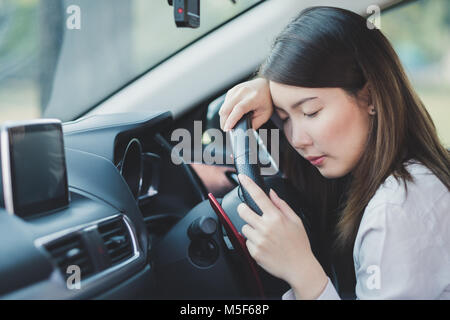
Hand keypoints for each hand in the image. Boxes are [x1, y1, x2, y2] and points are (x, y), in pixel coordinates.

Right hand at [219, 78, 272, 130]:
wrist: (265, 86)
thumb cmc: (266, 101)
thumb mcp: (264, 115)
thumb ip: (254, 124)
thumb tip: (244, 133)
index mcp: (253, 97)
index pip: (239, 109)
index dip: (231, 120)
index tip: (227, 129)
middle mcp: (243, 91)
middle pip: (227, 108)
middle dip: (224, 122)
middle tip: (226, 130)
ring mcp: (236, 90)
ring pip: (223, 107)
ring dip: (223, 118)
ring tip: (228, 124)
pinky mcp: (231, 91)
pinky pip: (224, 104)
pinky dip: (225, 112)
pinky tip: (230, 115)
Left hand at [236, 173, 327, 299]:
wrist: (299, 268)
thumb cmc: (299, 244)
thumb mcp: (296, 221)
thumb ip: (282, 205)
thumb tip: (271, 194)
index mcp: (276, 217)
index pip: (258, 196)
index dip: (248, 184)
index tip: (242, 177)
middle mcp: (265, 228)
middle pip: (242, 210)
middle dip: (245, 210)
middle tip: (253, 214)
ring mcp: (259, 240)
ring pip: (244, 227)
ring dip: (251, 229)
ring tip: (265, 235)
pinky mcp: (254, 252)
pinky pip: (246, 242)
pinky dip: (253, 242)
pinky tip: (265, 245)